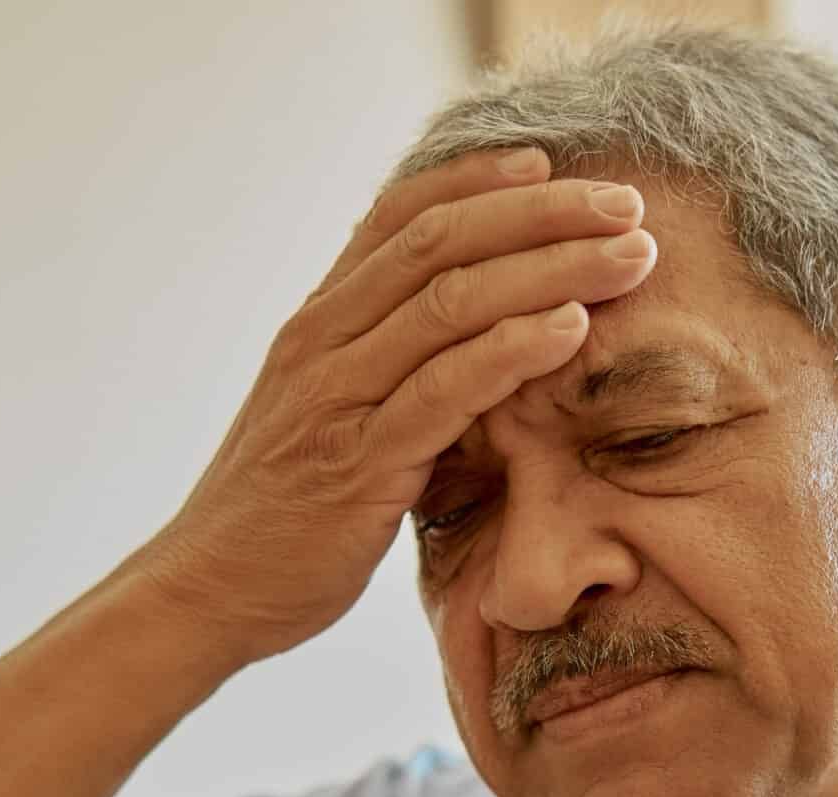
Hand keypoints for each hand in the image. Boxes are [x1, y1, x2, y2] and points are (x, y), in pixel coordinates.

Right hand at [140, 148, 659, 663]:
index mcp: (318, 324)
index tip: (550, 164)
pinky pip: (443, 390)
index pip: (400, 218)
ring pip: (451, 302)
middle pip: (440, 242)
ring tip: (630, 256)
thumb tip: (462, 340)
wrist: (207, 590)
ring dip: (551, 269)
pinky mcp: (357, 464)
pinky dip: (512, 351)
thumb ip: (381, 369)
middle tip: (626, 203)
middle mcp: (322, 342)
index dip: (478, 181)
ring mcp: (336, 398)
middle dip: (542, 214)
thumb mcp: (327, 417)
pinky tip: (571, 329)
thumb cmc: (282, 512)